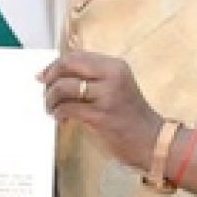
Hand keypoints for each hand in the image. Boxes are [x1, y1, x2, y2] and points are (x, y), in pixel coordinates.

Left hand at [40, 50, 161, 173]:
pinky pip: (67, 108)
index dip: (55, 64)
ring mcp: (106, 96)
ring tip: (51, 108)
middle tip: (44, 89)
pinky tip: (60, 118)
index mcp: (115, 66)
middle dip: (50, 77)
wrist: (152, 140)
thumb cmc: (131, 116)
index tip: (44, 75)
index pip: (76, 56)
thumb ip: (93, 78)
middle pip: (68, 65)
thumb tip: (59, 74)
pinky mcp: (100, 116)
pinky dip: (58, 113)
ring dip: (50, 98)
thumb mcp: (116, 87)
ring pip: (63, 87)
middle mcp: (111, 76)